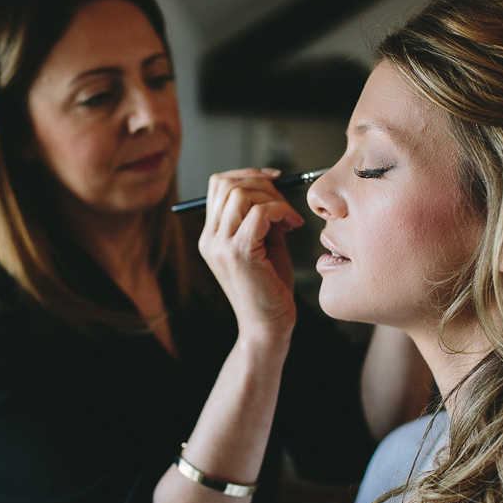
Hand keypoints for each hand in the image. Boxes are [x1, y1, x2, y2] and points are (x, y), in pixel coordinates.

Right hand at [198, 168, 304, 351]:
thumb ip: (262, 216)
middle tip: (285, 204)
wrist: (267, 327)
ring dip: (273, 198)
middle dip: (263, 184)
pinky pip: (259, 213)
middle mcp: (210, 238)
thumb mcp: (263, 244)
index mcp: (211, 235)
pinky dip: (280, 211)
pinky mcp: (239, 253)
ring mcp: (221, 246)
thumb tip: (273, 187)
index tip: (275, 181)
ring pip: (241, 194)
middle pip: (228, 184)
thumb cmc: (270, 289)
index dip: (248, 175)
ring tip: (289, 219)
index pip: (219, 184)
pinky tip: (292, 226)